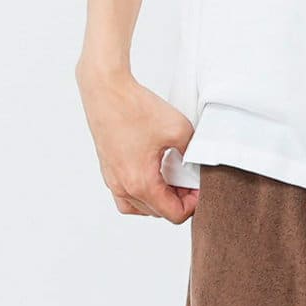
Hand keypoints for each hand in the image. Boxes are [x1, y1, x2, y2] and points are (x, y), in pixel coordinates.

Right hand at [76, 65, 198, 223]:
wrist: (106, 90)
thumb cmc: (134, 108)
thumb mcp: (179, 129)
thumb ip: (193, 153)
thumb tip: (197, 164)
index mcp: (141, 183)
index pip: (173, 214)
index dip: (193, 204)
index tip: (199, 187)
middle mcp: (123, 187)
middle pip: (158, 213)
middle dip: (178, 201)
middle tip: (190, 181)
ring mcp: (112, 180)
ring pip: (140, 208)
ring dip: (160, 200)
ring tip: (173, 180)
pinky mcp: (108, 170)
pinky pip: (125, 196)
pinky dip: (142, 194)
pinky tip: (153, 176)